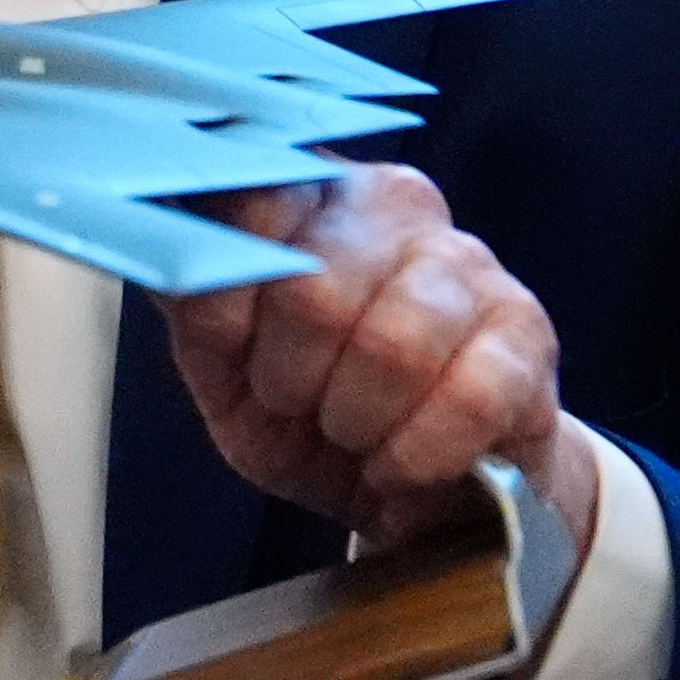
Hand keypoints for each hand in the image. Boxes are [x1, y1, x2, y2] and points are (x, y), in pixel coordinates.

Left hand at [159, 163, 600, 564]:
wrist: (416, 487)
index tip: (232, 352)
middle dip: (291, 381)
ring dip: (356, 422)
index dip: (229, 300)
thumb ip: (191, 299)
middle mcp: (395, 203)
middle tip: (302, 407)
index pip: (252, 198)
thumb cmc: (310, 413)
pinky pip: (470, 398)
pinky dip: (416, 455)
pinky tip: (404, 463)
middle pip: (314, 290)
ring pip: (395, 344)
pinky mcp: (529, 332)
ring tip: (356, 434)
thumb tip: (151, 240)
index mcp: (310, 192)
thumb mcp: (225, 368)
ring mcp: (469, 261)